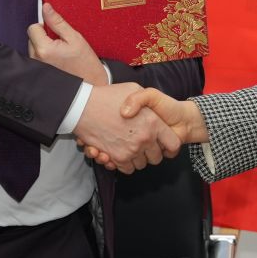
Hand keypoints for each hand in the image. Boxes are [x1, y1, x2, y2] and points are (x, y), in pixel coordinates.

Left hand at [27, 2, 106, 85]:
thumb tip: (46, 7)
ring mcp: (36, 68)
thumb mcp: (74, 38)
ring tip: (59, 54)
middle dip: (43, 37)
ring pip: (33, 48)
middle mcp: (36, 59)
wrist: (87, 88)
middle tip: (60, 44)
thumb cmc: (84, 63)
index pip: (33, 28)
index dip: (44, 26)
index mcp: (44, 49)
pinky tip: (57, 62)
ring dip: (43, 47)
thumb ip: (57, 22)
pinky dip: (44, 57)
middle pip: (31, 38)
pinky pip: (36, 58)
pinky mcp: (37, 73)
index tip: (56, 33)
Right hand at [82, 88, 206, 169]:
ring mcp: (131, 150)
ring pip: (142, 164)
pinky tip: (121, 153)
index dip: (169, 146)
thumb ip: (146, 100)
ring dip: (137, 158)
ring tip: (130, 147)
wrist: (83, 106)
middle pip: (156, 158)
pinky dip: (125, 164)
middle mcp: (145, 138)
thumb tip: (152, 114)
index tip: (164, 145)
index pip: (173, 144)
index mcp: (153, 122)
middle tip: (143, 144)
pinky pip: (128, 169)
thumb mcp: (134, 88)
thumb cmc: (108, 96)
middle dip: (151, 153)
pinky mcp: (118, 158)